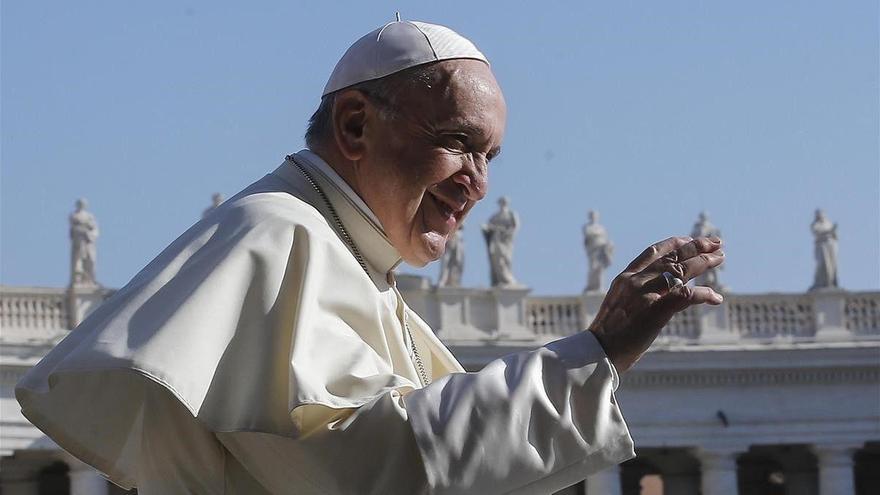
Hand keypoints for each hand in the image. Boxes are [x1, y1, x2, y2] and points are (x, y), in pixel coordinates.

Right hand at [588, 236, 724, 371]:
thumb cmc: (607, 334)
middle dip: (696, 247)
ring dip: (703, 262)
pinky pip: (685, 296)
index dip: (675, 243)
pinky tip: (716, 297)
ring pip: (680, 270)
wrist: (598, 352)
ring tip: (719, 258)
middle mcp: (635, 281)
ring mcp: (645, 295)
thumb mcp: (618, 305)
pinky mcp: (655, 311)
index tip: (690, 240)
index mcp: (625, 277)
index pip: (653, 251)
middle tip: (716, 243)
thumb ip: (633, 293)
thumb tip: (651, 293)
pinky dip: (704, 294)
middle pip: (671, 257)